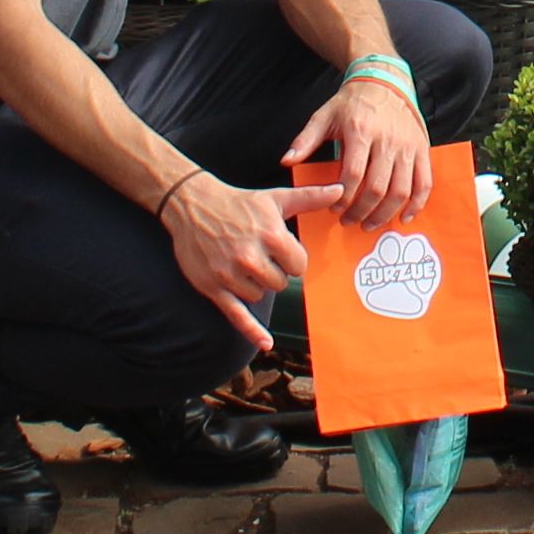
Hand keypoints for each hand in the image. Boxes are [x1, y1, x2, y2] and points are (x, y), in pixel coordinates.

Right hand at [158, 168, 321, 348]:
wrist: (193, 205)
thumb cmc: (239, 203)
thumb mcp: (275, 199)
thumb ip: (310, 198)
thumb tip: (340, 190)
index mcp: (271, 235)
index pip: (298, 266)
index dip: (291, 259)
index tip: (279, 249)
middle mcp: (251, 257)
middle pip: (280, 283)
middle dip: (273, 272)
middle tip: (258, 253)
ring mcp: (231, 274)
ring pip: (260, 296)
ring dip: (256, 284)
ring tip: (241, 261)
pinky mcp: (214, 288)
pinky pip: (237, 315)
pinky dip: (253, 331)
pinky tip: (267, 343)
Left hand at [285, 69, 434, 232]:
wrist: (384, 83)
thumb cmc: (352, 103)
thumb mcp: (324, 116)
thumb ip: (305, 140)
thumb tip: (286, 160)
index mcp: (361, 131)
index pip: (353, 174)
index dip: (343, 197)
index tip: (334, 209)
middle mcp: (387, 139)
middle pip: (377, 187)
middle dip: (361, 211)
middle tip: (349, 221)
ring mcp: (407, 146)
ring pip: (401, 190)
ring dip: (385, 214)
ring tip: (369, 223)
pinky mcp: (421, 149)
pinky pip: (424, 182)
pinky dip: (417, 204)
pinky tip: (404, 216)